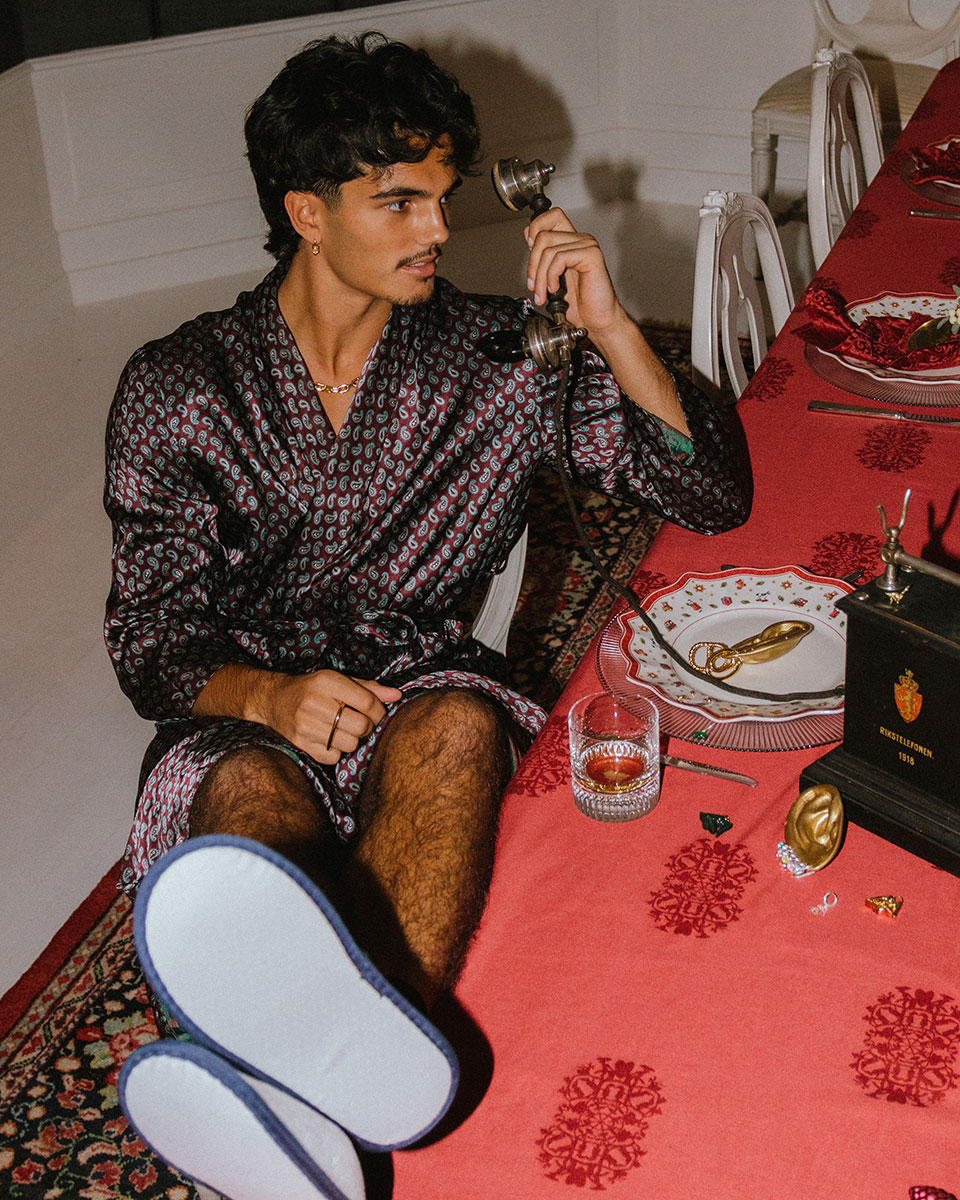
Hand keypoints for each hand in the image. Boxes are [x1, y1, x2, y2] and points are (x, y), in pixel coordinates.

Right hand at [251, 670, 402, 764]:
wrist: (274, 699)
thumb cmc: (313, 689)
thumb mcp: (338, 680)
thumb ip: (368, 688)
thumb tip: (396, 696)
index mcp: (327, 681)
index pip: (367, 702)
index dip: (380, 711)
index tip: (378, 713)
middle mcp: (315, 702)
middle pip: (361, 726)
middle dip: (367, 727)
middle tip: (359, 723)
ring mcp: (306, 725)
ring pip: (350, 744)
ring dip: (352, 740)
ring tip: (342, 730)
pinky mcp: (301, 744)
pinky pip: (334, 757)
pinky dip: (337, 752)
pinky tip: (329, 739)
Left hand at [524, 207, 625, 339]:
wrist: (597, 321)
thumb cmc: (580, 304)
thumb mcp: (552, 278)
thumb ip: (542, 256)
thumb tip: (528, 235)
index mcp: (571, 242)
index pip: (551, 215)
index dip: (536, 226)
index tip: (530, 249)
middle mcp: (580, 240)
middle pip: (543, 235)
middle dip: (532, 264)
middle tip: (534, 286)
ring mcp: (587, 246)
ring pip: (548, 249)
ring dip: (540, 277)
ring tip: (543, 294)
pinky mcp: (591, 256)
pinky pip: (560, 258)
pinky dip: (551, 276)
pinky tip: (556, 289)